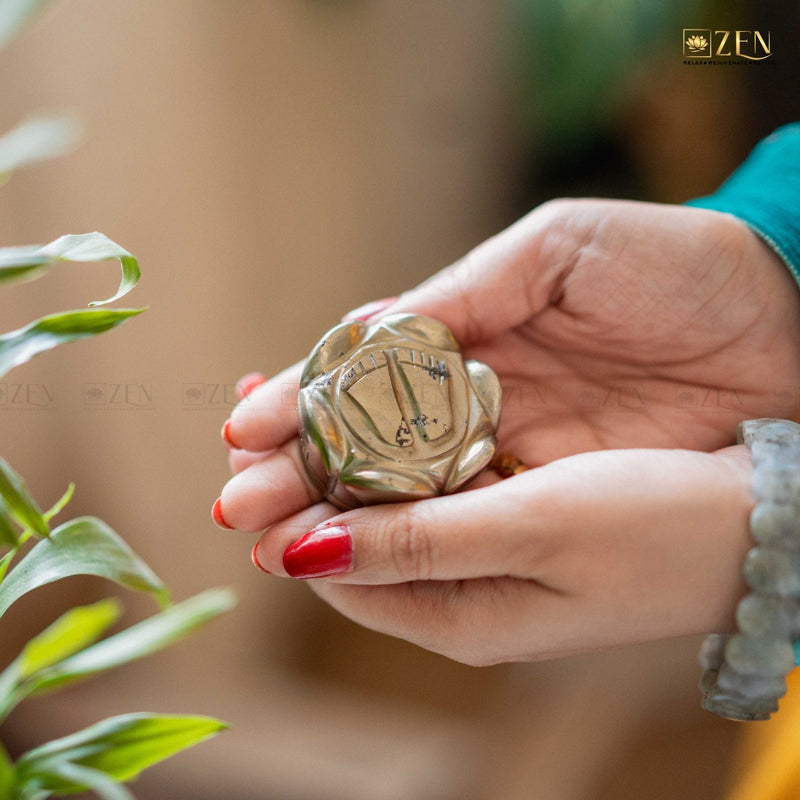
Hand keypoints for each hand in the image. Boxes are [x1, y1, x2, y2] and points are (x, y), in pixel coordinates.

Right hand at [218, 199, 799, 532]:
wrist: (787, 326)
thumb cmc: (673, 267)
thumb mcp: (553, 250)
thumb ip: (456, 294)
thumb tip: (361, 335)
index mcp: (472, 333)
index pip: (365, 373)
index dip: (302, 399)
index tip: (243, 426)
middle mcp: (480, 400)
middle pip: (369, 441)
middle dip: (297, 469)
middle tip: (234, 500)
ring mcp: (513, 452)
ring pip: (404, 486)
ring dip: (335, 508)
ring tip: (266, 528)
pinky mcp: (554, 495)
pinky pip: (467, 515)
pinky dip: (408, 530)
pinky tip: (351, 542)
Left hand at [249, 446, 753, 664]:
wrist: (760, 516)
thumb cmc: (661, 528)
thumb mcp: (533, 533)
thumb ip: (415, 544)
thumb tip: (298, 552)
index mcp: (458, 613)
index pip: (335, 569)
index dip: (283, 512)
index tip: (241, 457)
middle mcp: (461, 585)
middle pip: (353, 530)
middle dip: (300, 472)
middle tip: (249, 414)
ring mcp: (486, 543)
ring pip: (387, 496)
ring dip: (340, 448)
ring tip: (291, 393)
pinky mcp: (511, 504)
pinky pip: (431, 472)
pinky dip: (394, 438)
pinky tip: (371, 400)